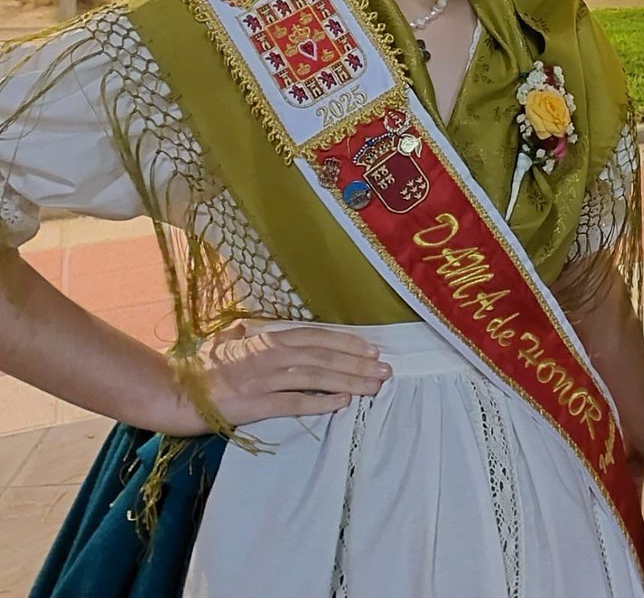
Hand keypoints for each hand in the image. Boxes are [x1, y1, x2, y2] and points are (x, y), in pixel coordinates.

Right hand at [158, 323, 391, 433]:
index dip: (347, 344)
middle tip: (385, 370)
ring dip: (349, 381)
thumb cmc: (194, 367)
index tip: (371, 350)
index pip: (318, 338)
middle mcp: (271, 354)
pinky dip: (321, 402)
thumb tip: (243, 327)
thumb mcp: (220, 343)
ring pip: (317, 377)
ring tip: (374, 387)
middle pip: (324, 357)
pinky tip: (343, 404)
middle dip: (358, 363)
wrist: (169, 390)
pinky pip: (295, 402)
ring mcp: (264, 378)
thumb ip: (238, 336)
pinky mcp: (255, 403)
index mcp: (267, 339)